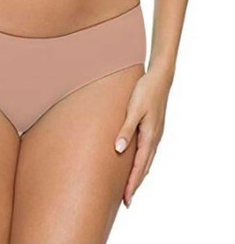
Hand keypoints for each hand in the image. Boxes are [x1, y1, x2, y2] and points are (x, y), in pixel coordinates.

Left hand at [114, 65, 172, 206]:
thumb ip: (126, 130)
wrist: (160, 78)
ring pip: (147, 160)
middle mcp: (154, 138)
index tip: (126, 198)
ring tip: (130, 186)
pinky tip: (137, 162)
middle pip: (144, 167)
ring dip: (139, 174)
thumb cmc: (145, 91)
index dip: (132, 183)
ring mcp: (155, 134)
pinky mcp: (154, 128)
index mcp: (149, 136)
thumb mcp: (133, 110)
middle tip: (126, 200)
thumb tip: (119, 150)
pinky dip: (142, 162)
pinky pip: (148, 151)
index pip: (139, 166)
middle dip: (135, 184)